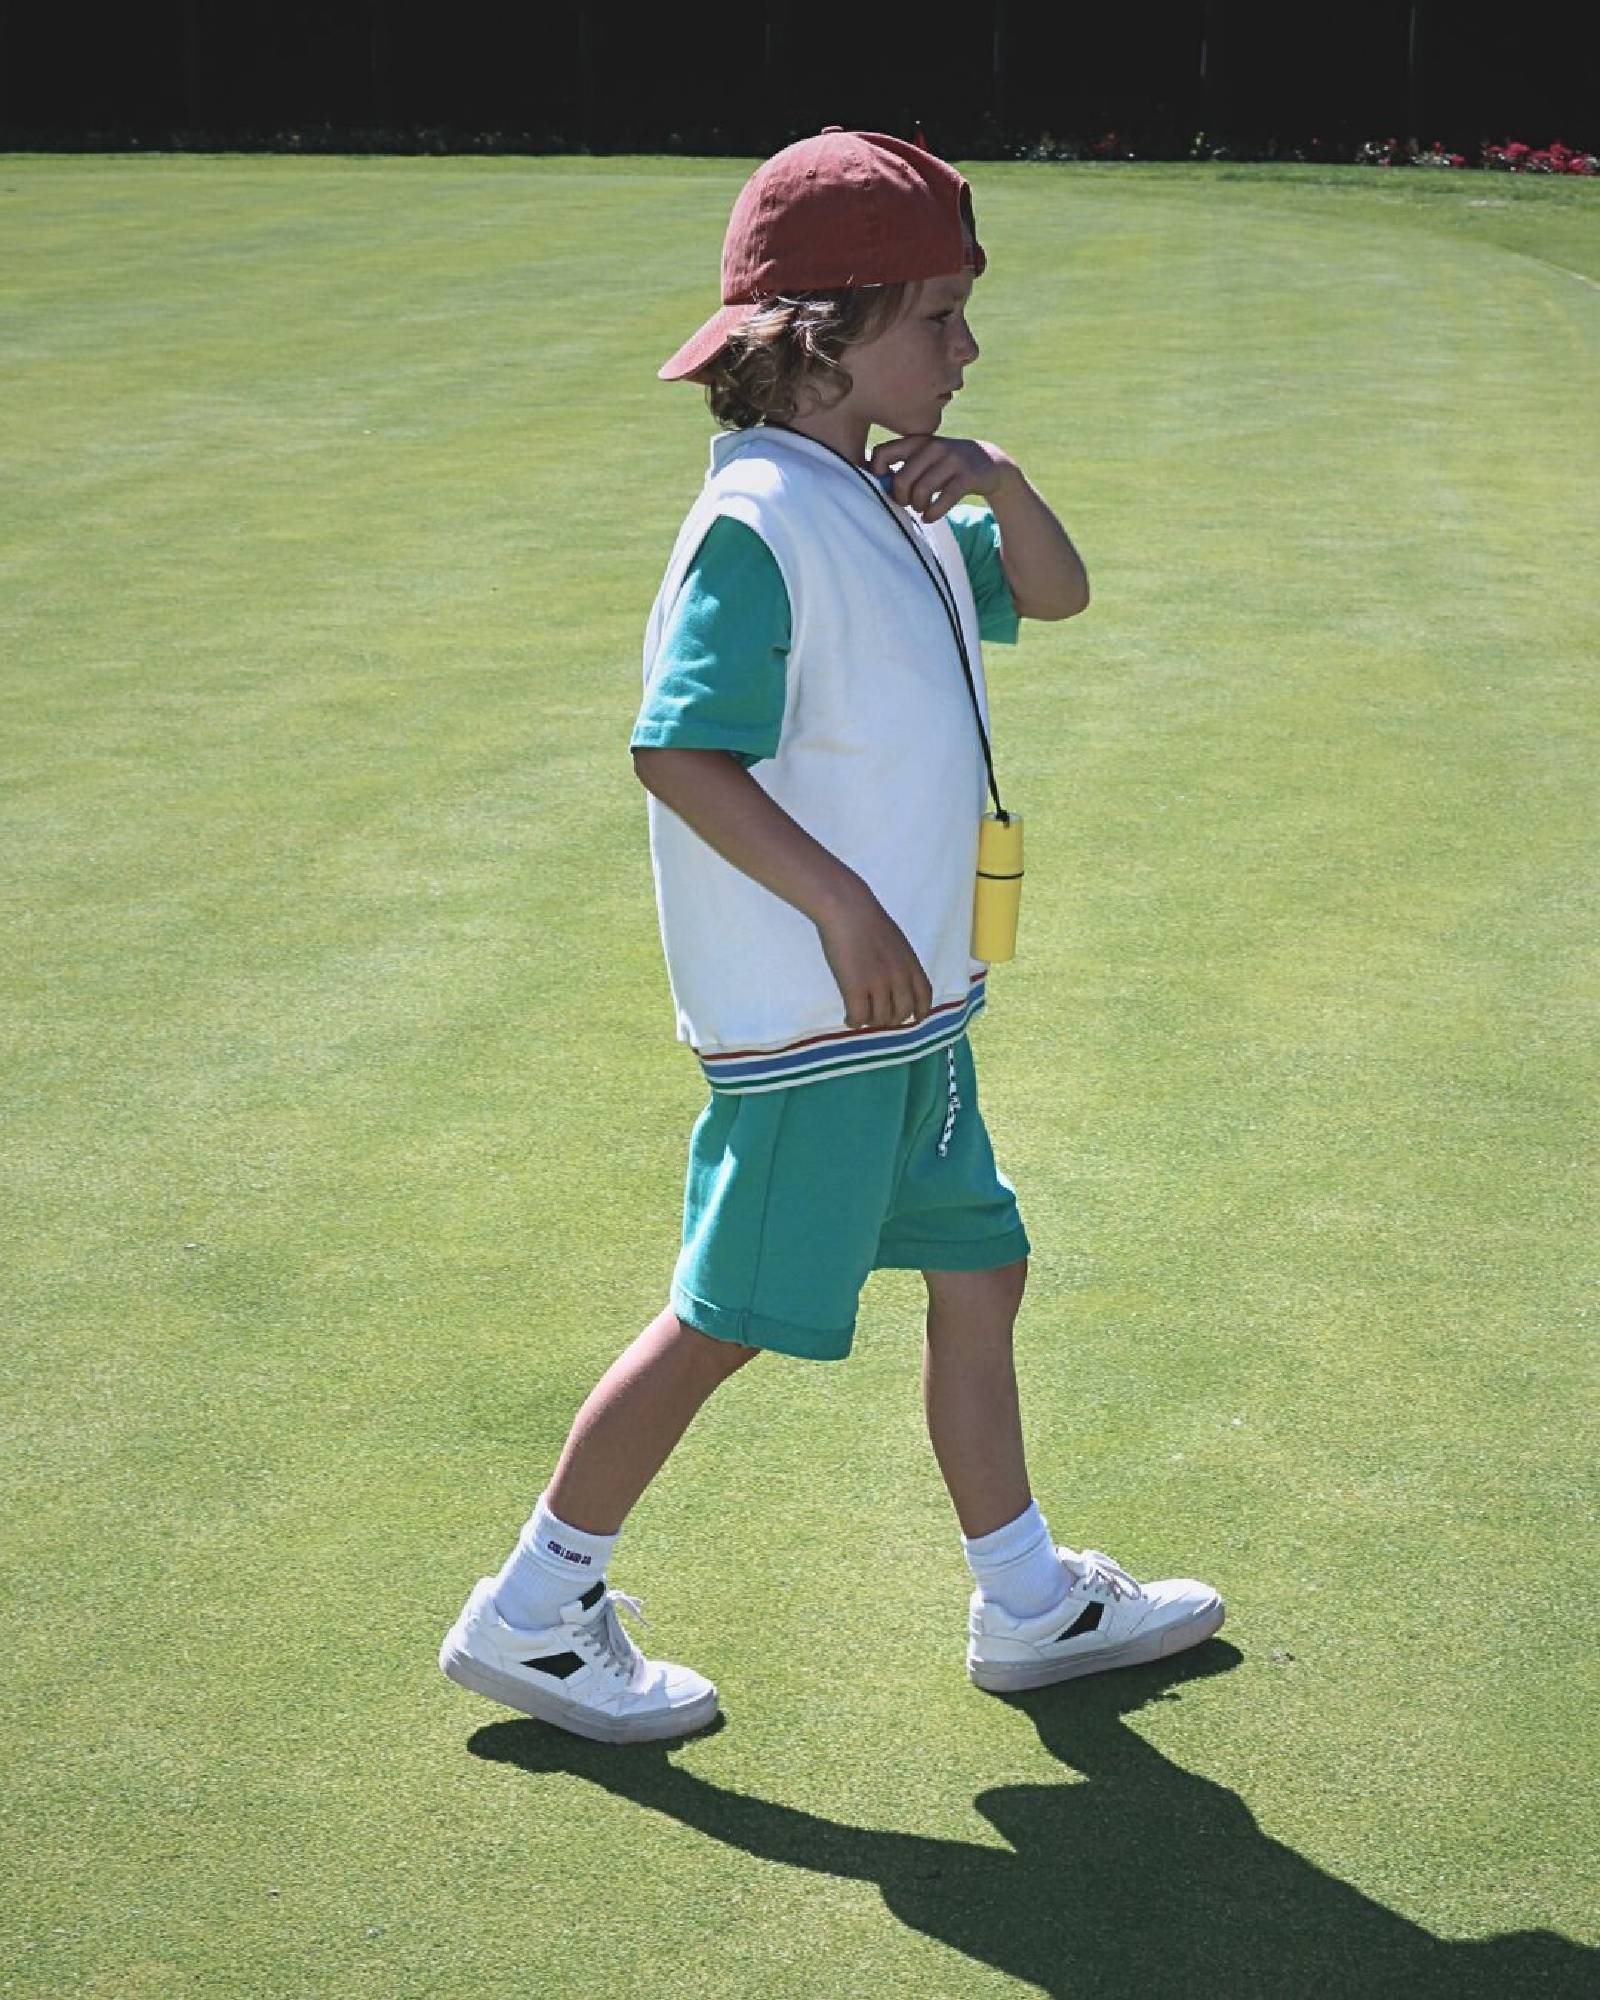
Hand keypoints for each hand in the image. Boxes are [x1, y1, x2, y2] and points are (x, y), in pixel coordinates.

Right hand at [816, 882, 934, 1029]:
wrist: (848, 909)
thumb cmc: (869, 919)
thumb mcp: (897, 942)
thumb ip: (901, 963)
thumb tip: (896, 982)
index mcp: (912, 965)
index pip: (924, 998)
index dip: (920, 1012)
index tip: (912, 1018)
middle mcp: (900, 978)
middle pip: (902, 1014)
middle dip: (890, 1019)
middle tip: (878, 1016)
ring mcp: (878, 985)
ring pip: (880, 1019)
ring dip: (871, 1021)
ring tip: (862, 1016)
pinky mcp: (856, 988)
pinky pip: (859, 1017)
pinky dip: (855, 1022)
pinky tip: (850, 1019)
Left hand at [867, 434, 1019, 523]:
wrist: (988, 462)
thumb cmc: (946, 465)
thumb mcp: (924, 457)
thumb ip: (902, 465)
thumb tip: (873, 484)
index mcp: (917, 441)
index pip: (882, 454)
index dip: (876, 475)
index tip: (884, 487)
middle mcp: (933, 446)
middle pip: (901, 479)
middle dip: (900, 498)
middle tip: (907, 503)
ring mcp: (952, 460)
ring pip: (921, 491)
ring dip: (918, 507)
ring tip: (921, 508)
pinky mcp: (967, 477)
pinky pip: (943, 500)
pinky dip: (933, 513)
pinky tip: (930, 517)